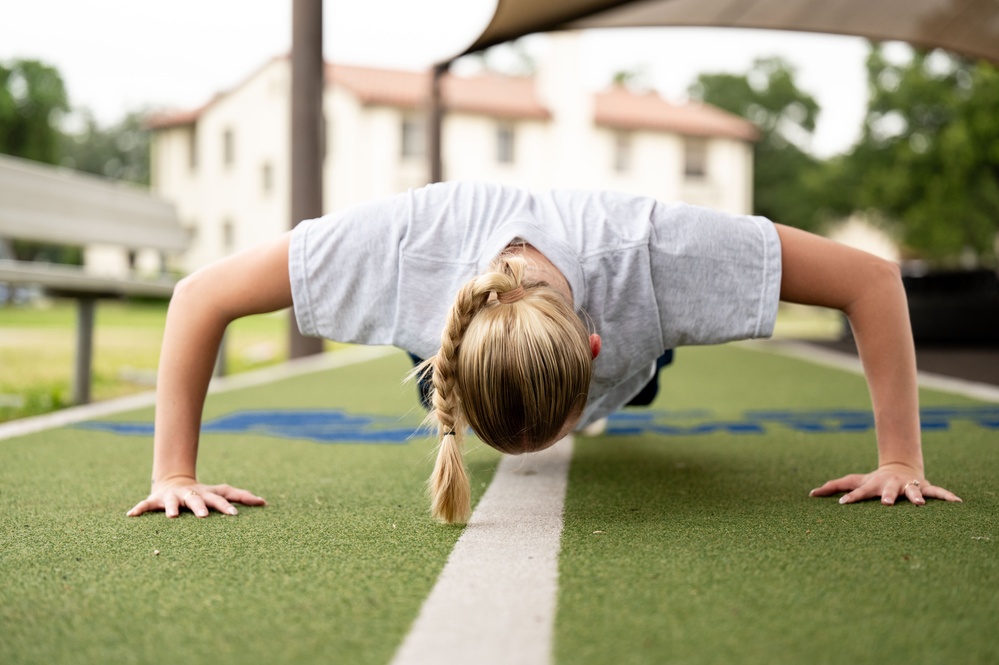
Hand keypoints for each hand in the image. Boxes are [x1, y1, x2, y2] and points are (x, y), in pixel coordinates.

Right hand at [126, 477, 266, 517]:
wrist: (175, 482)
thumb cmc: (203, 493)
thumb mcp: (220, 493)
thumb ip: (241, 496)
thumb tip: (266, 502)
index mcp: (206, 494)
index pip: (219, 499)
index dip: (226, 506)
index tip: (235, 515)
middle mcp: (190, 495)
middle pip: (196, 500)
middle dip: (200, 507)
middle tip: (203, 516)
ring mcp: (172, 497)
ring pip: (171, 502)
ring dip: (170, 508)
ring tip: (171, 516)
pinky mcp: (155, 500)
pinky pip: (145, 505)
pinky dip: (138, 509)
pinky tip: (131, 515)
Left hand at [809, 463, 961, 505]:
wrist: (900, 468)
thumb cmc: (873, 481)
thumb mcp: (854, 482)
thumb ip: (833, 487)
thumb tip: (810, 493)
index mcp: (873, 485)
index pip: (859, 492)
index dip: (851, 498)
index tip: (842, 504)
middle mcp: (890, 485)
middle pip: (887, 491)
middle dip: (886, 496)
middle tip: (885, 504)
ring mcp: (908, 486)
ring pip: (913, 491)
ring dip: (915, 497)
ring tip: (918, 504)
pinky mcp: (924, 488)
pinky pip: (938, 492)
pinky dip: (947, 496)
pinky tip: (958, 502)